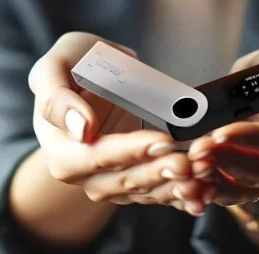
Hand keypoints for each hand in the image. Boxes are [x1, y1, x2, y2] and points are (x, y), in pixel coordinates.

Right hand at [28, 32, 215, 215]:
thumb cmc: (72, 64)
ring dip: (174, 187)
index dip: (128, 152)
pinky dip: (180, 194)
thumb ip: (57, 98)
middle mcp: (82, 170)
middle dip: (158, 173)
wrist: (89, 74)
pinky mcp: (133, 174)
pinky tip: (203, 192)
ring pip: (142, 191)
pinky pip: (155, 190)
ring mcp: (108, 175)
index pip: (93, 157)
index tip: (162, 140)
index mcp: (60, 146)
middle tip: (190, 162)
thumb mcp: (55, 66)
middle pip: (122, 180)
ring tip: (202, 174)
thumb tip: (81, 130)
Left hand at [187, 37, 258, 205]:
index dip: (251, 139)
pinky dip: (208, 189)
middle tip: (197, 150)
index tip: (220, 132)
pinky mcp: (251, 180)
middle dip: (227, 161)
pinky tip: (188, 179)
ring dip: (214, 179)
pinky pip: (231, 192)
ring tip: (188, 165)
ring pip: (245, 187)